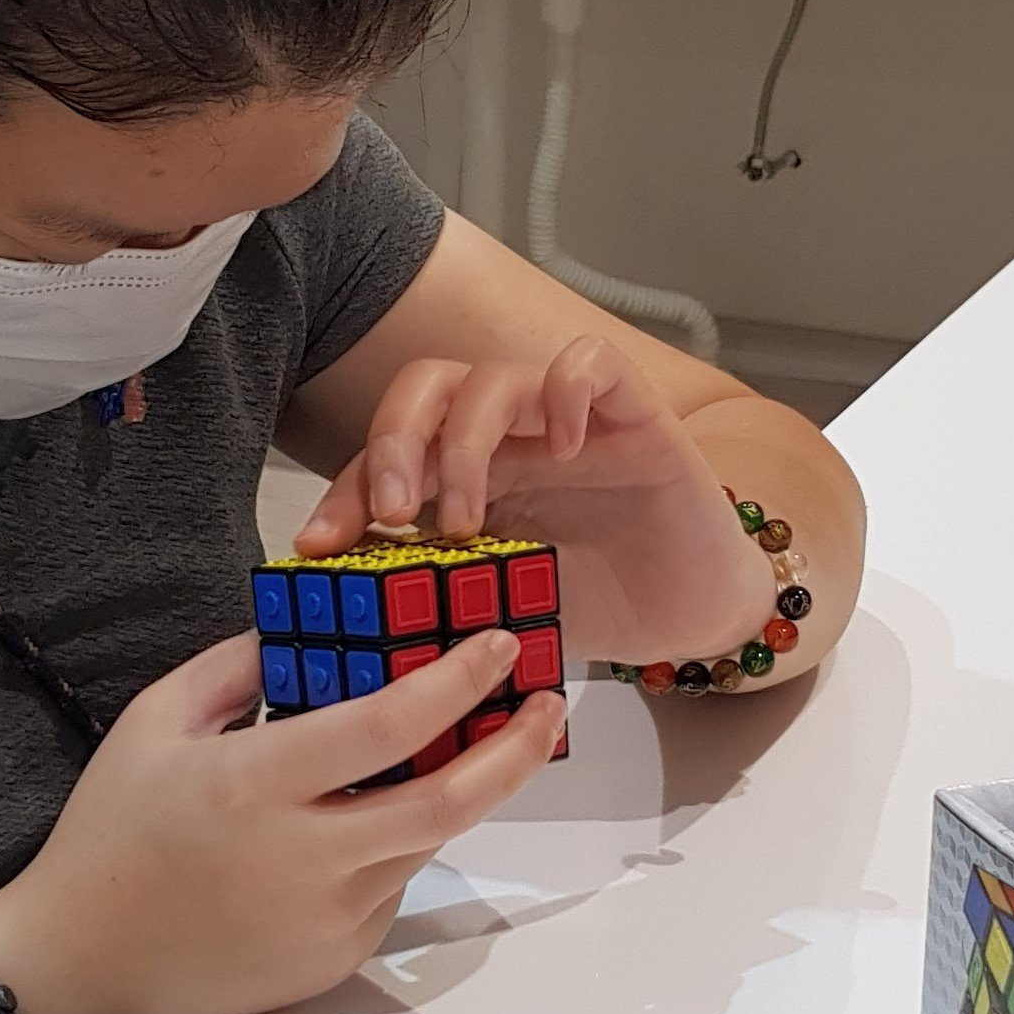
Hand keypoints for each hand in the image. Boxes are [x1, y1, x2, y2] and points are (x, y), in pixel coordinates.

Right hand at [0, 629, 565, 1013]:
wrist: (83, 963)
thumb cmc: (114, 832)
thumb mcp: (157, 721)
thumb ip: (241, 665)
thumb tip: (315, 621)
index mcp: (258, 784)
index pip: (390, 725)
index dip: (458, 681)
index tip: (500, 644)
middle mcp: (307, 856)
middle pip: (449, 802)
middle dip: (514, 748)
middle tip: (546, 704)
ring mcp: (329, 916)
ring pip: (424, 841)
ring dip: (453, 791)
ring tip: (460, 743)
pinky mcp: (337, 958)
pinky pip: (390, 886)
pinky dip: (392, 844)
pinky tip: (354, 824)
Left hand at [293, 337, 772, 664]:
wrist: (695, 613)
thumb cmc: (603, 605)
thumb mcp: (500, 615)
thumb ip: (439, 612)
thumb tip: (360, 649)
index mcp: (467, 479)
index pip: (385, 454)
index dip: (343, 492)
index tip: (319, 547)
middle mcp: (510, 440)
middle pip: (425, 388)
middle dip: (391, 444)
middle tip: (392, 513)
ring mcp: (568, 422)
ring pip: (492, 377)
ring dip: (464, 443)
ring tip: (469, 520)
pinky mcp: (633, 415)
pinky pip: (590, 363)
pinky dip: (566, 392)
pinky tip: (565, 450)